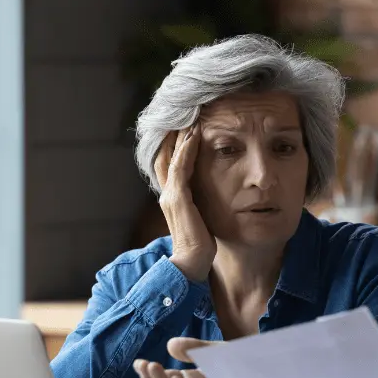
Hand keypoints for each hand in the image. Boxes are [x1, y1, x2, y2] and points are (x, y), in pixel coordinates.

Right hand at [155, 124, 214, 280]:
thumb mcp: (201, 218)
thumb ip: (201, 204)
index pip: (169, 163)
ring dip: (181, 135)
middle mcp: (167, 194)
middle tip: (185, 112)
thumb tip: (212, 195)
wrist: (191, 264)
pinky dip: (186, 150)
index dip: (175, 144)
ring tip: (191, 117)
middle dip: (174, 134)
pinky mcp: (178, 200)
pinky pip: (181, 168)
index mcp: (172, 197)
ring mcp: (170, 196)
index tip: (186, 125)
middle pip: (165, 155)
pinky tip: (195, 135)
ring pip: (171, 157)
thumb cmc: (200, 245)